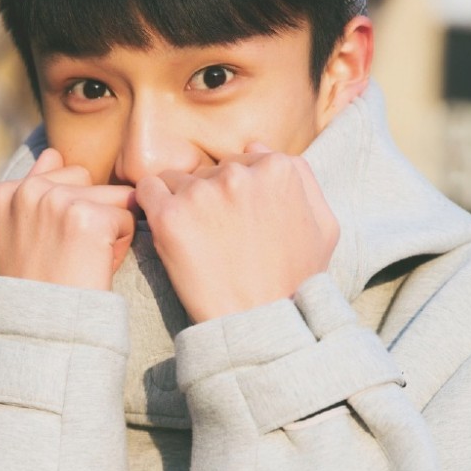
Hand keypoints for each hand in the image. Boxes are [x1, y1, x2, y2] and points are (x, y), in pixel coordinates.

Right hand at [0, 148, 137, 291]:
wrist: (40, 332)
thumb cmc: (35, 290)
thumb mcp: (19, 236)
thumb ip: (35, 192)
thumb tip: (54, 152)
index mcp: (4, 192)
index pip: (58, 170)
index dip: (68, 208)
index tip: (55, 242)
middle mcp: (27, 190)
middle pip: (88, 179)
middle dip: (91, 210)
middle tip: (71, 255)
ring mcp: (55, 201)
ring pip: (111, 197)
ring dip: (109, 228)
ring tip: (82, 261)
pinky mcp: (86, 216)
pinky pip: (127, 217)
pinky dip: (121, 245)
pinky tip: (95, 267)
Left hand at [133, 142, 339, 322]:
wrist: (260, 325)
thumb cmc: (295, 281)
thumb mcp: (324, 227)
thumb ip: (302, 177)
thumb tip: (257, 145)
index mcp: (278, 168)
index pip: (244, 160)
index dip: (238, 192)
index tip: (236, 220)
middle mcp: (239, 173)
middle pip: (211, 170)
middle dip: (211, 197)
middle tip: (217, 237)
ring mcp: (202, 193)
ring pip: (179, 180)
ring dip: (182, 203)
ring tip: (195, 241)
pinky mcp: (169, 216)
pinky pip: (147, 190)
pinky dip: (150, 204)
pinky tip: (164, 227)